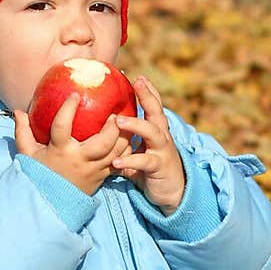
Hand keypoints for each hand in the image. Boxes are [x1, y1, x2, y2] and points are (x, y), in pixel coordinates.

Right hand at [14, 93, 131, 195]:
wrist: (48, 203)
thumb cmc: (38, 174)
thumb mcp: (26, 153)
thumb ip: (23, 131)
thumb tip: (18, 111)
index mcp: (60, 150)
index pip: (62, 126)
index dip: (68, 109)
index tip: (75, 95)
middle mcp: (79, 160)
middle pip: (102, 142)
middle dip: (112, 127)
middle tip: (114, 113)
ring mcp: (93, 170)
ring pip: (116, 153)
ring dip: (124, 137)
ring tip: (126, 123)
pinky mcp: (102, 177)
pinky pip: (119, 163)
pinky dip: (126, 151)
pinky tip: (128, 139)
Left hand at [111, 76, 185, 213]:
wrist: (172, 193)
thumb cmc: (150, 170)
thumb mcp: (138, 152)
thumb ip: (124, 142)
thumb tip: (99, 131)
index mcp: (157, 131)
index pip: (154, 106)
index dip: (148, 91)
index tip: (137, 76)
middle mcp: (162, 137)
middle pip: (157, 112)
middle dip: (148, 96)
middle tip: (137, 83)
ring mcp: (162, 151)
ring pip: (153, 133)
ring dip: (136, 125)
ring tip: (119, 121)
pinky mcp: (159, 167)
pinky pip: (145, 162)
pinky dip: (131, 161)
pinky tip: (116, 162)